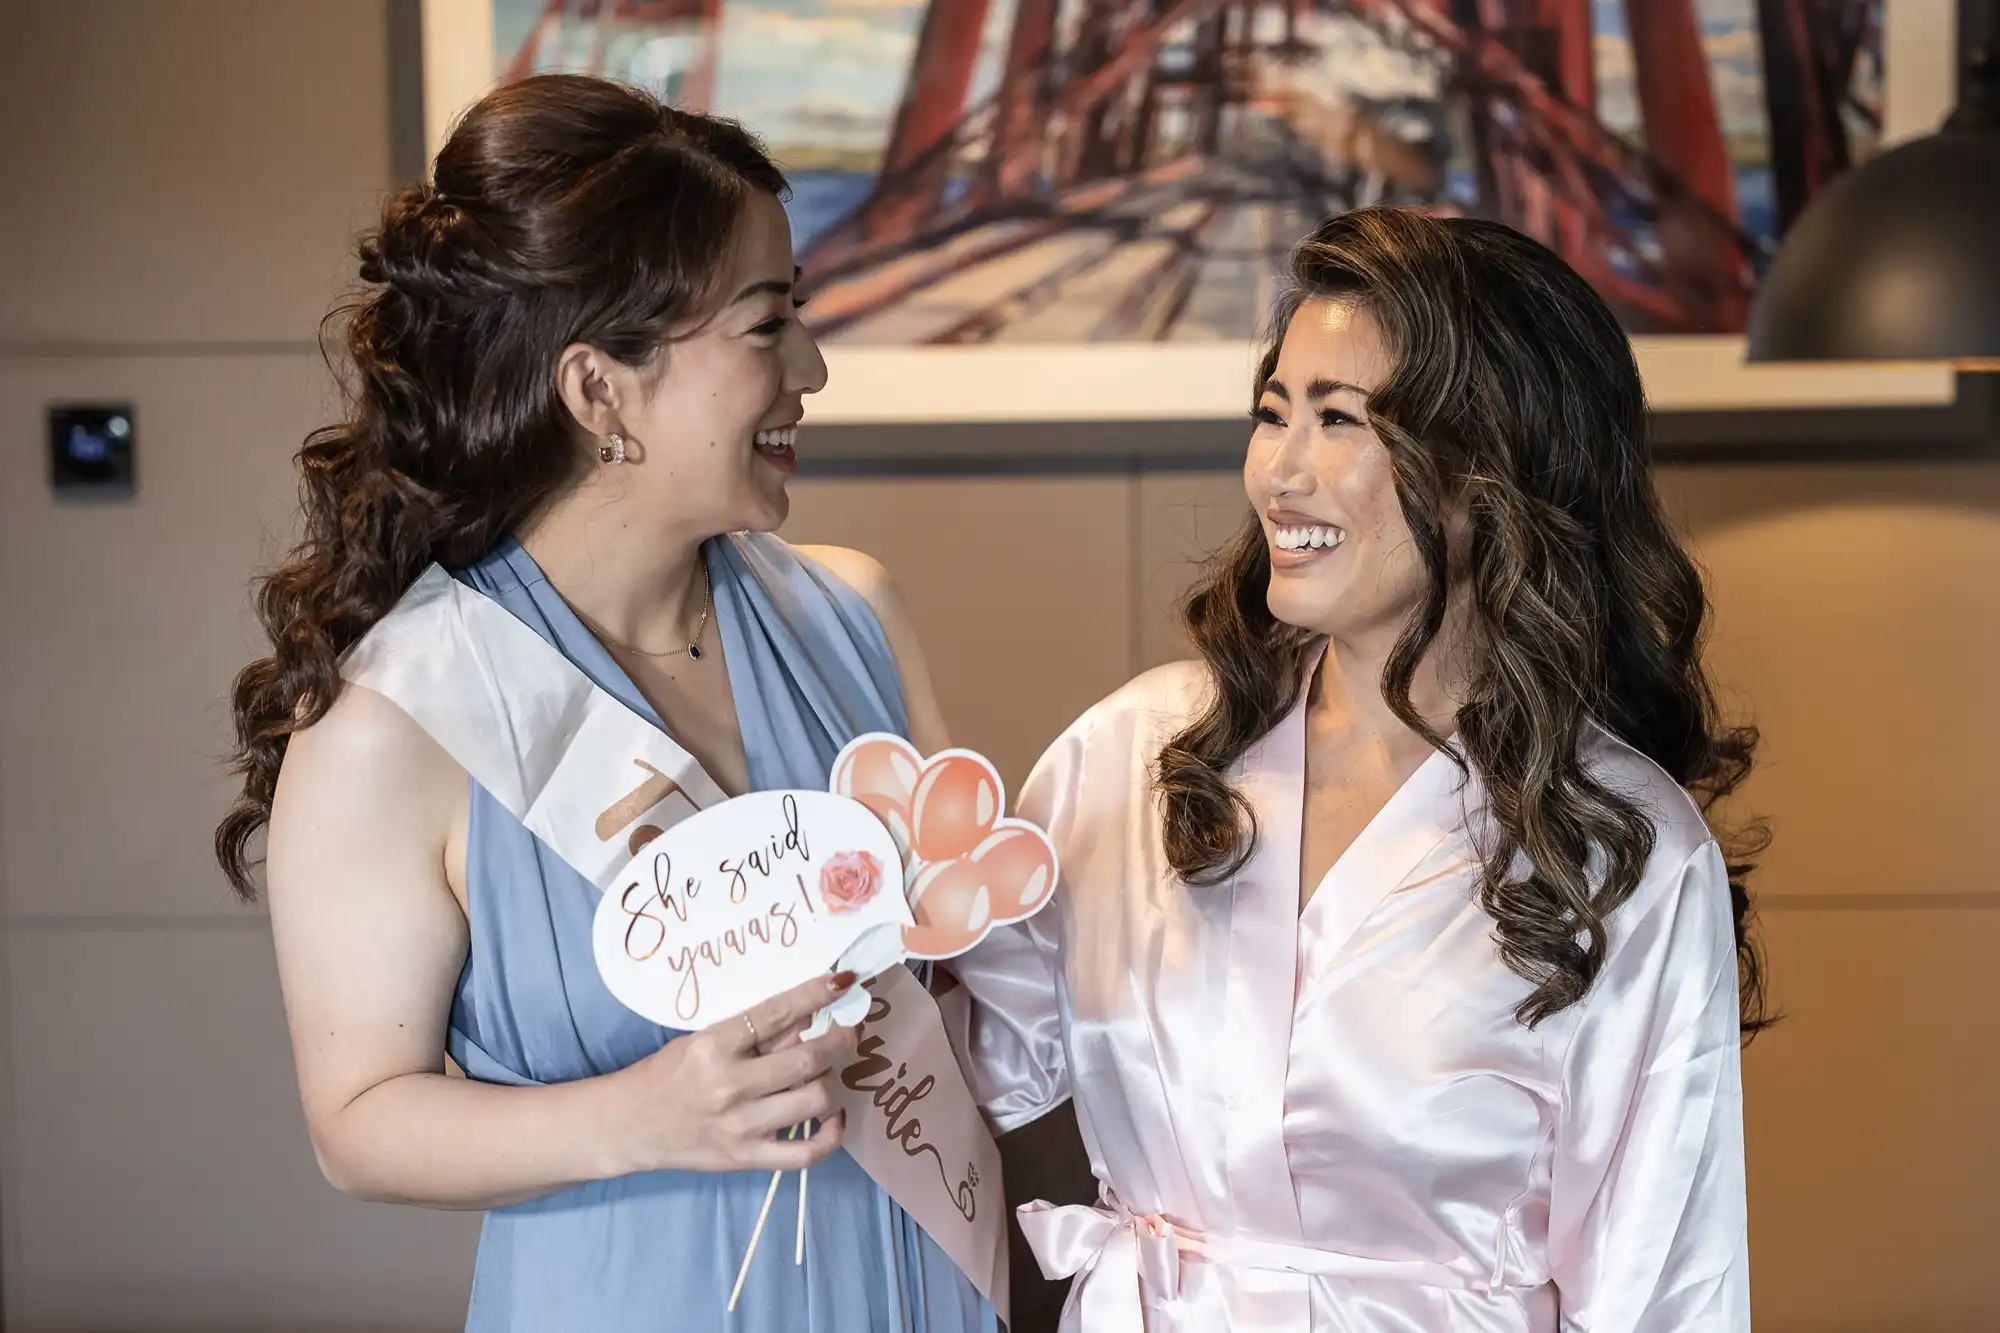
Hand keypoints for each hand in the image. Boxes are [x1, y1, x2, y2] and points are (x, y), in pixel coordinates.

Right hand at [606, 971, 860, 1174]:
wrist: (631, 1125)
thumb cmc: (668, 1074)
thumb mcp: (704, 1039)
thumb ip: (755, 1034)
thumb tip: (810, 1018)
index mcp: (714, 1046)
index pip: (778, 1012)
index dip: (817, 993)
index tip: (842, 981)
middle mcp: (729, 1086)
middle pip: (809, 1059)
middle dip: (841, 1039)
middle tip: (849, 1030)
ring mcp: (740, 1126)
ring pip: (816, 1100)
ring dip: (834, 1080)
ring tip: (829, 1072)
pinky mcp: (746, 1158)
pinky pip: (807, 1153)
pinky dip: (833, 1134)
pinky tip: (834, 1115)